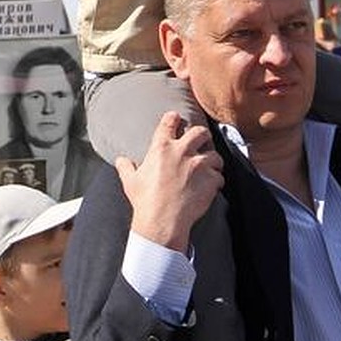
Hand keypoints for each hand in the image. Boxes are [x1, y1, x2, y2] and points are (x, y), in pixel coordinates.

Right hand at [117, 111, 222, 252]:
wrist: (163, 222)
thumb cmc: (145, 201)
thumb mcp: (130, 181)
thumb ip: (126, 167)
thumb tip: (121, 160)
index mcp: (161, 147)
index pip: (170, 121)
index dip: (174, 118)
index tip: (176, 118)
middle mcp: (182, 151)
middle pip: (200, 132)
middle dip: (202, 135)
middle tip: (201, 141)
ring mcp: (199, 165)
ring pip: (215, 154)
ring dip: (213, 161)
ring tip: (211, 167)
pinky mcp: (211, 180)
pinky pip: (219, 177)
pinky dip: (217, 181)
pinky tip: (212, 186)